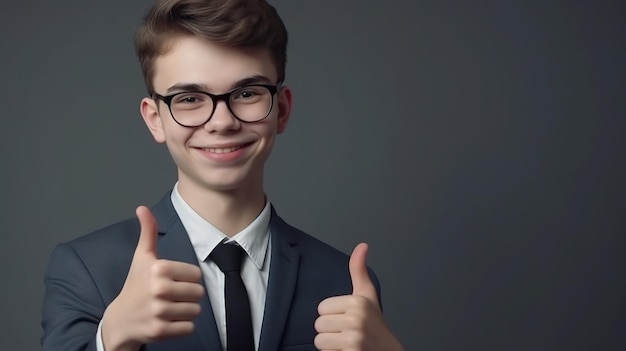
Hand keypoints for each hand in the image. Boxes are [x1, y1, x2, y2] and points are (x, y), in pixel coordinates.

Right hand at [101, 206, 204, 350]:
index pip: (196, 274)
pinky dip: (182, 327)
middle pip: (198, 293)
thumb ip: (148, 232)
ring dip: (186, 311)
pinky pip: (189, 328)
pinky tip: (168, 321)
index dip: (187, 279)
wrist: (120, 320)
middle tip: (172, 296)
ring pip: (196, 311)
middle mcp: (158, 289)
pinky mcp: (160, 331)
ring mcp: (159, 312)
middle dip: (189, 296)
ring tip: (170, 308)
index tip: (172, 281)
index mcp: (158, 268)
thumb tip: (142, 208)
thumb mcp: (142, 257)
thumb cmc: (135, 285)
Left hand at [314, 243, 403, 350]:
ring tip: (347, 343)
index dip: (333, 315)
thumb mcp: (368, 296)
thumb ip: (359, 271)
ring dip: (331, 345)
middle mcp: (356, 319)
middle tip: (348, 333)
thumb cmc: (376, 326)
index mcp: (358, 302)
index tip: (348, 319)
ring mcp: (353, 338)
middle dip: (331, 331)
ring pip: (319, 340)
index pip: (322, 308)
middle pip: (319, 324)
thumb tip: (362, 246)